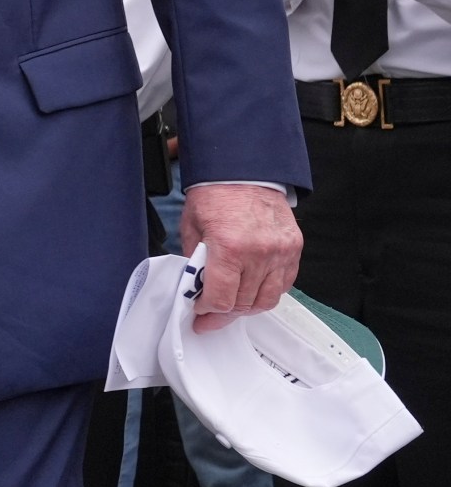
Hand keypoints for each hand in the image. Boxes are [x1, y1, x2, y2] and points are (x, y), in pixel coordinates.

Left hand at [182, 182, 303, 332]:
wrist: (244, 172)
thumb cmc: (215, 197)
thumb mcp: (192, 228)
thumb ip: (196, 263)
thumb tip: (196, 291)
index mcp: (229, 248)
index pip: (222, 299)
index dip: (208, 311)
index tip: (200, 312)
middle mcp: (259, 253)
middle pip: (244, 303)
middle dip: (224, 313)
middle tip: (211, 314)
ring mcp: (280, 253)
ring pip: (266, 300)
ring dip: (247, 307)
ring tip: (232, 305)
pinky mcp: (293, 250)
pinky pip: (283, 285)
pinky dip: (267, 292)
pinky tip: (252, 289)